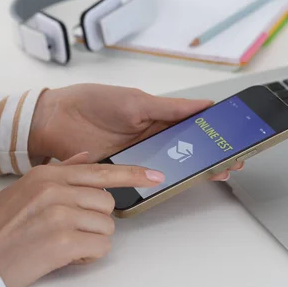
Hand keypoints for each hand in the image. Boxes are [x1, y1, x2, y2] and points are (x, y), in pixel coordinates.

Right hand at [0, 152, 163, 286]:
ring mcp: (60, 215)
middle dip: (96, 219)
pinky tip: (64, 255)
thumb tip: (85, 157)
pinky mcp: (63, 241)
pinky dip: (87, 255)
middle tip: (71, 229)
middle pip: (107, 201)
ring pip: (106, 226)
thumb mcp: (23, 188)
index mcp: (47, 176)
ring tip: (63, 242)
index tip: (153, 175)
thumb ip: (59, 171)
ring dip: (91, 239)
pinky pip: (100, 246)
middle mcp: (55, 190)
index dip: (132, 174)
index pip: (100, 171)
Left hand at [29, 84, 242, 180]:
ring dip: (191, 172)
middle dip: (210, 157)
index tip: (234, 139)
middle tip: (231, 163)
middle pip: (186, 151)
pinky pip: (146, 182)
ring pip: (171, 167)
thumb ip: (169, 108)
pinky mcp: (123, 174)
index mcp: (156, 118)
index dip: (212, 133)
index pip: (192, 127)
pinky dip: (163, 185)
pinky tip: (178, 184)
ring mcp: (137, 158)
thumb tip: (205, 104)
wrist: (53, 120)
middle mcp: (150, 139)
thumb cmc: (92, 102)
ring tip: (214, 174)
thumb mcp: (135, 101)